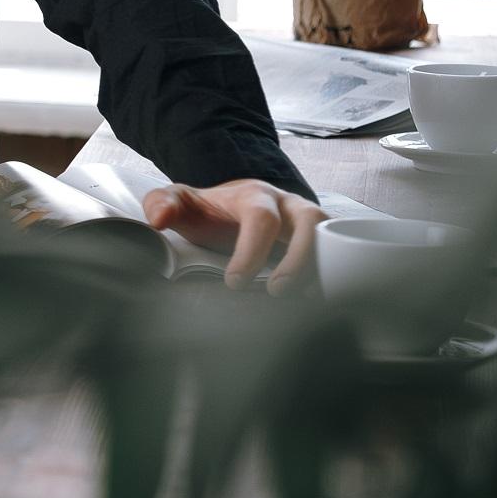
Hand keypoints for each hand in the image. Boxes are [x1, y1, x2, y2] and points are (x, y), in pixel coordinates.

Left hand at [141, 178, 328, 295]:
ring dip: (322, 268)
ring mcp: (308, 221)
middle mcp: (288, 205)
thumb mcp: (182, 202)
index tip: (235, 282)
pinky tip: (318, 301)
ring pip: (331, 236)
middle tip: (277, 292)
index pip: (261, 218)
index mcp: (253, 195)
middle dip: (299, 258)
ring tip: (305, 301)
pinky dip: (334, 275)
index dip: (252, 250)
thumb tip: (158, 219)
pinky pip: (338, 252)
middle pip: (309, 222)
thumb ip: (163, 204)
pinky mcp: (321, 239)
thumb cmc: (210, 210)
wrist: (232, 205)